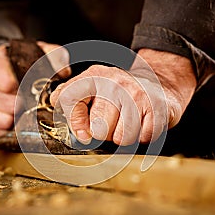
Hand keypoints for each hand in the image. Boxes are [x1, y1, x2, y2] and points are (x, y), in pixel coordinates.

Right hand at [0, 41, 70, 139]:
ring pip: (3, 121)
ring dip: (18, 120)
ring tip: (22, 111)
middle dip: (25, 107)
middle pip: (9, 105)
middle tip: (33, 103)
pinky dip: (5, 131)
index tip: (34, 90)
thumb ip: (52, 55)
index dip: (25, 89)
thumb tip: (65, 72)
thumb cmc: (14, 65)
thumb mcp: (32, 52)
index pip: (8, 83)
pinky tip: (11, 121)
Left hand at [50, 49, 195, 145]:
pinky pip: (144, 138)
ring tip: (128, 124)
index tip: (83, 133)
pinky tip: (143, 123)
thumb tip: (54, 102)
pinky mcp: (156, 107)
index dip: (75, 124)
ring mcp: (136, 94)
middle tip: (112, 125)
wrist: (160, 85)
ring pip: (122, 138)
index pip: (70, 100)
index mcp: (94, 76)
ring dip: (125, 137)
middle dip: (105, 134)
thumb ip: (71, 95)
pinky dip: (144, 136)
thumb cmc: (121, 93)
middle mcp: (114, 83)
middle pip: (99, 130)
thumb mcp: (94, 86)